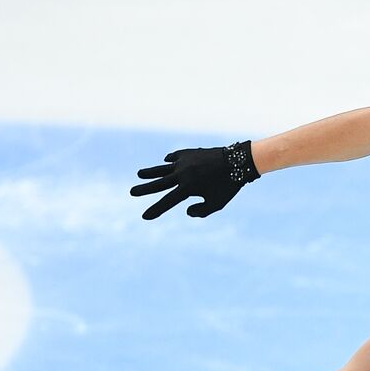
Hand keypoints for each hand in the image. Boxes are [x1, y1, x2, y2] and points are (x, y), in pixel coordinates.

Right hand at [130, 140, 258, 219]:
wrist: (237, 161)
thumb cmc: (228, 186)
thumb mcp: (217, 204)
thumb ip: (200, 211)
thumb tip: (185, 210)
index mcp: (188, 188)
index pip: (167, 202)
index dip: (156, 210)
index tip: (144, 217)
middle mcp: (182, 174)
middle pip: (158, 184)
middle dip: (144, 189)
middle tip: (131, 192)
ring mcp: (183, 162)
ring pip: (162, 168)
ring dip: (150, 172)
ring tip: (139, 174)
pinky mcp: (188, 153)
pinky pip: (174, 158)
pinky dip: (169, 161)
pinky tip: (165, 162)